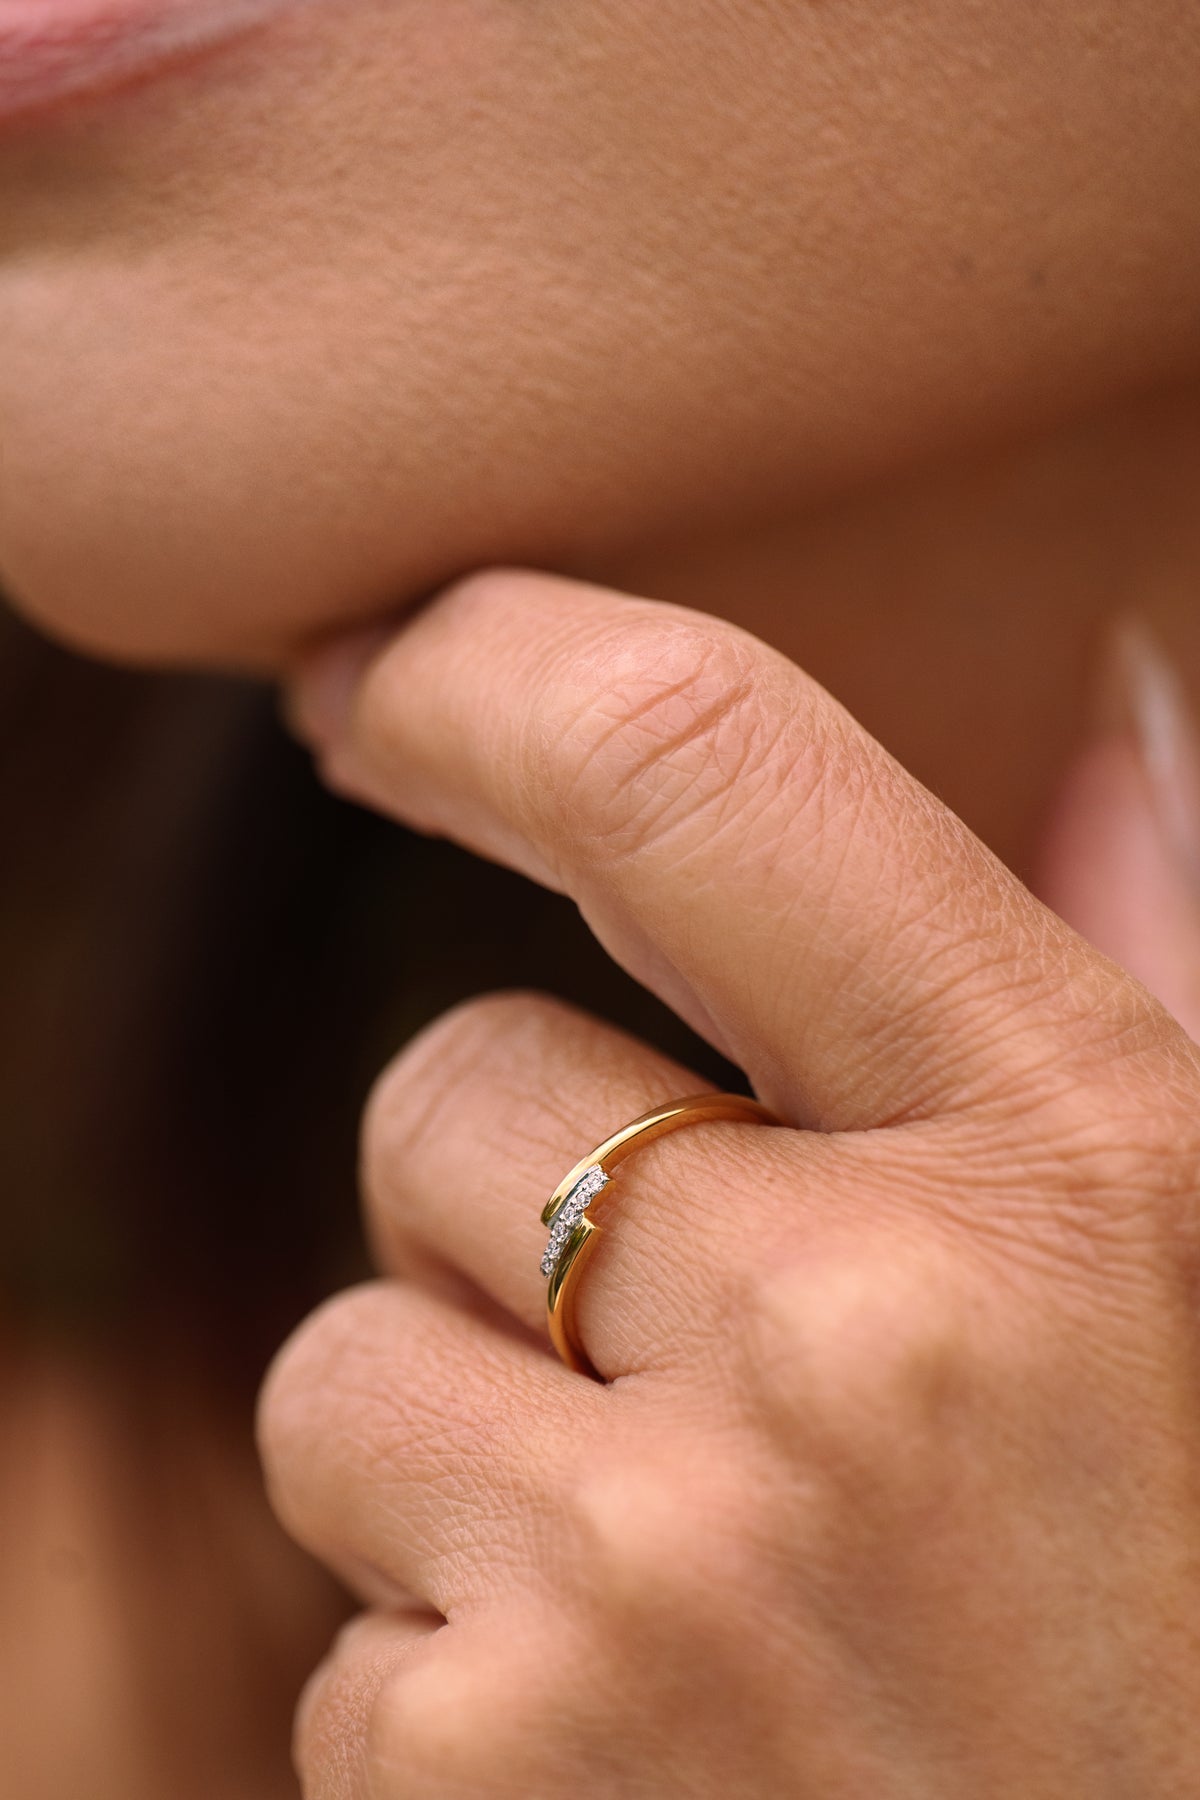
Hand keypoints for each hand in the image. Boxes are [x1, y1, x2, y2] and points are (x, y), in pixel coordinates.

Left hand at [262, 571, 1199, 1797]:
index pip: (688, 759)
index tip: (370, 673)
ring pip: (348, 1366)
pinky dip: (458, 1686)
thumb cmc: (1193, 1596)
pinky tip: (663, 1765)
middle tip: (703, 1364)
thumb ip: (1147, 953)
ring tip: (697, 1596)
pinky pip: (343, 1640)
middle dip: (507, 1201)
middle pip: (449, 1093)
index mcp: (1078, 1154)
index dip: (479, 667)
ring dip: (468, 1455)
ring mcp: (658, 1586)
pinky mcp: (492, 1791)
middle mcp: (864, 1341)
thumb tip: (1107, 696)